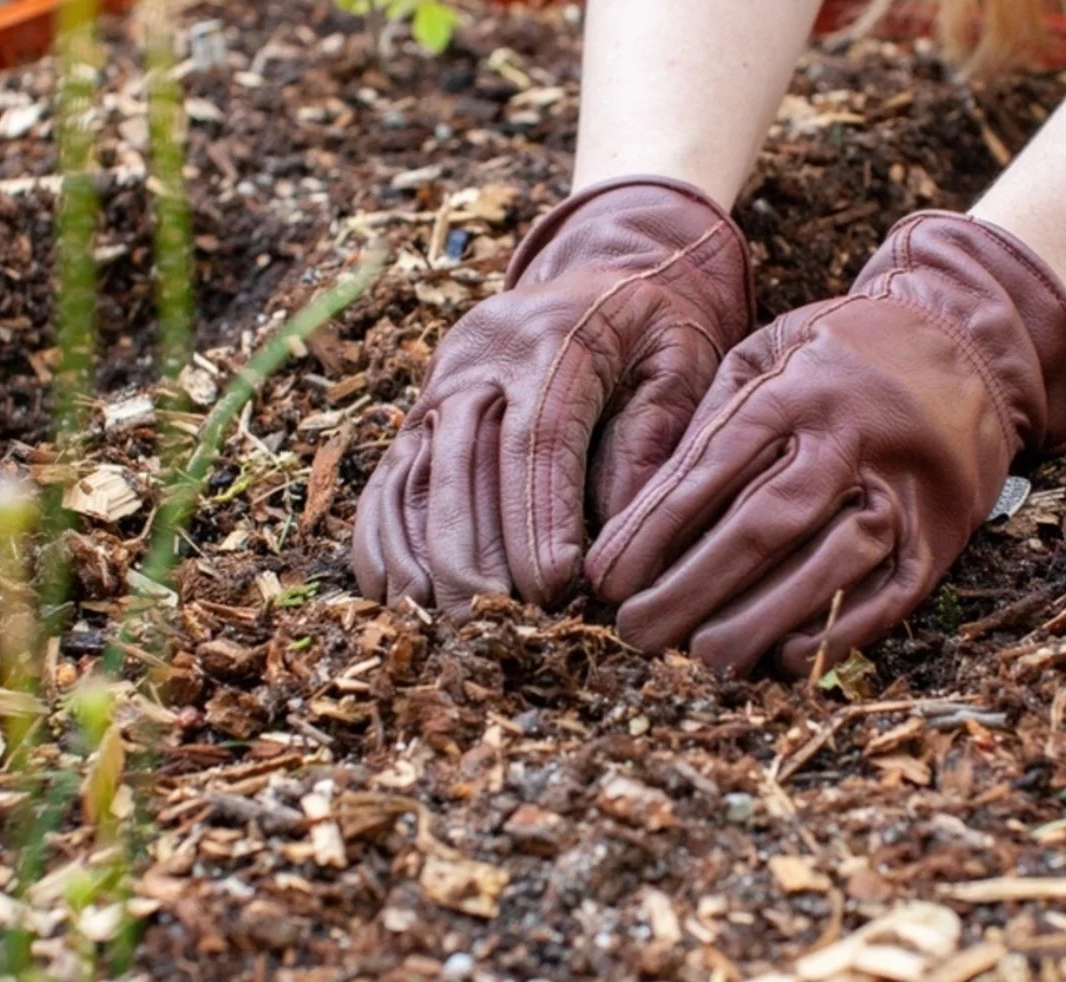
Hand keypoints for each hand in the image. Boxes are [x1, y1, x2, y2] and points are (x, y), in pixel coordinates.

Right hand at [354, 177, 752, 615]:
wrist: (604, 271)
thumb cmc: (655, 329)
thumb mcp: (682, 359)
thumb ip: (657, 434)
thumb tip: (621, 531)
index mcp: (555, 336)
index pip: (538, 434)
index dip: (538, 514)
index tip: (553, 586)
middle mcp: (480, 356)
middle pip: (462, 460)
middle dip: (475, 552)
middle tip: (496, 625)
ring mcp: (438, 384)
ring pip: (414, 475)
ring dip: (424, 556)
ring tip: (446, 625)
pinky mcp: (417, 412)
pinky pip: (386, 481)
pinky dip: (383, 541)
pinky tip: (398, 596)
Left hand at [584, 211, 1065, 674]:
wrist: (968, 343)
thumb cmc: (835, 358)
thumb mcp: (764, 355)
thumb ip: (707, 424)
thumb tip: (635, 514)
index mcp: (797, 389)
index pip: (713, 467)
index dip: (654, 529)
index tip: (605, 579)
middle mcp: (853, 439)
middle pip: (766, 523)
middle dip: (692, 585)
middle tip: (633, 632)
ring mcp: (905, 489)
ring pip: (829, 563)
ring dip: (760, 618)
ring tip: (699, 658)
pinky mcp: (942, 533)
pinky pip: (892, 594)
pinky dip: (840, 632)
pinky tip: (784, 658)